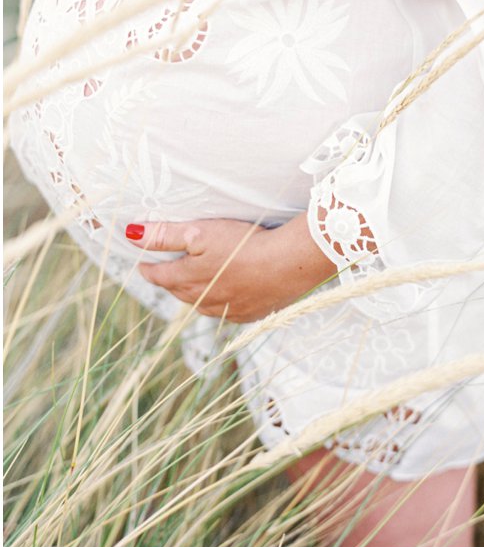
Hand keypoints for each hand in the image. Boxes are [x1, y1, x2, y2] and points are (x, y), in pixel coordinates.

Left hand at [125, 213, 337, 322]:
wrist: (287, 264)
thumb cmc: (243, 244)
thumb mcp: (199, 232)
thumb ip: (165, 235)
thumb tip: (131, 234)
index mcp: (187, 280)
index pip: (158, 277)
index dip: (148, 268)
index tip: (142, 263)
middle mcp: (203, 301)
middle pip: (178, 292)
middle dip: (171, 280)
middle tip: (168, 269)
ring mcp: (227, 310)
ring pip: (201, 303)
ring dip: (195, 293)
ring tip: (196, 281)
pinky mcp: (250, 314)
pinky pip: (227, 311)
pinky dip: (221, 301)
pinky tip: (228, 292)